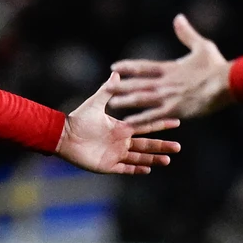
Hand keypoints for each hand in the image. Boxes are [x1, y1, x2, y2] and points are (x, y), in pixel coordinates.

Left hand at [55, 72, 180, 174]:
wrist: (63, 136)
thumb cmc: (78, 119)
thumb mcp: (95, 103)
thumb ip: (108, 90)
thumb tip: (117, 72)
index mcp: (121, 127)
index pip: (145, 126)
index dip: (160, 124)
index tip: (176, 122)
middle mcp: (121, 141)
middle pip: (147, 144)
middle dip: (162, 146)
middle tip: (178, 147)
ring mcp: (116, 154)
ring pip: (140, 158)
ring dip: (154, 159)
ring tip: (168, 160)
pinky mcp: (108, 165)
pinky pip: (125, 169)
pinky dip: (137, 169)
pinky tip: (149, 169)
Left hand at [107, 14, 234, 123]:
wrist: (228, 83)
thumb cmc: (217, 66)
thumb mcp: (202, 46)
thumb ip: (186, 34)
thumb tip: (178, 17)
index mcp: (170, 68)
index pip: (143, 66)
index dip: (128, 67)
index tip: (114, 67)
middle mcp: (165, 82)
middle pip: (137, 83)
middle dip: (120, 85)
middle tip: (105, 87)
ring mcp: (169, 97)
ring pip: (141, 99)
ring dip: (125, 101)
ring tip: (111, 104)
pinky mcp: (175, 110)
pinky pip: (153, 116)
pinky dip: (140, 120)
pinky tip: (128, 123)